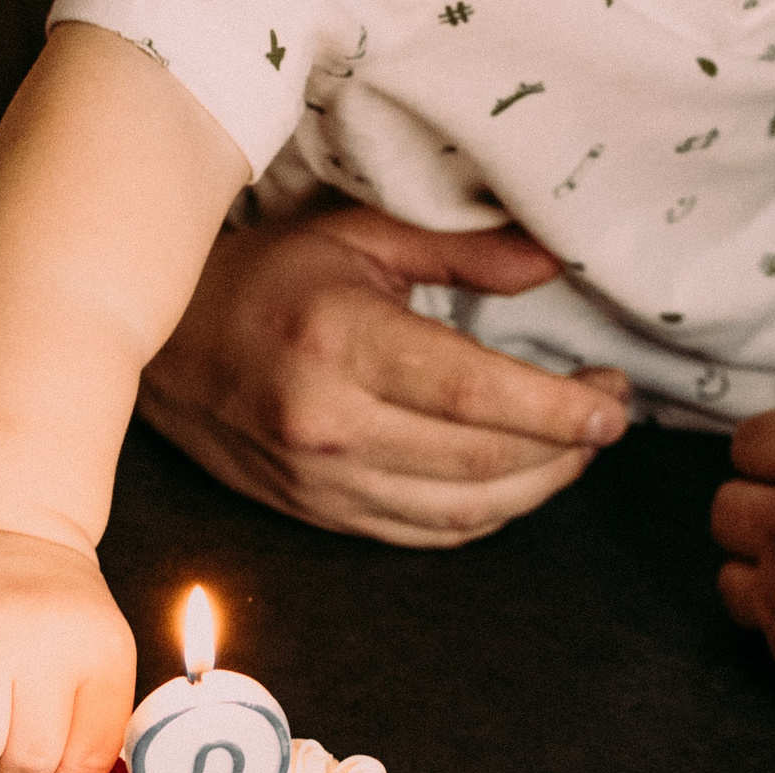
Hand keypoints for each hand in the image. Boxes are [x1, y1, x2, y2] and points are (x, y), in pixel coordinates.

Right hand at [137, 199, 632, 546]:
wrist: (164, 347)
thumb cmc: (263, 279)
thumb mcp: (357, 236)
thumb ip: (460, 252)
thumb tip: (550, 264)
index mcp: (340, 344)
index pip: (473, 394)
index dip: (557, 409)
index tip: (610, 403)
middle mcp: (329, 425)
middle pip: (480, 461)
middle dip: (564, 448)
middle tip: (605, 417)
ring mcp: (321, 481)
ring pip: (461, 511)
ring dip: (536, 489)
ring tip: (572, 451)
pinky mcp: (319, 514)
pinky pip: (423, 534)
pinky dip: (484, 516)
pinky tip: (514, 483)